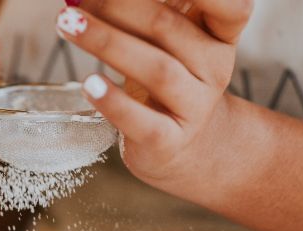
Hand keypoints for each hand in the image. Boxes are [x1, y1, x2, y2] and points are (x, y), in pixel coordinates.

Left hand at [56, 0, 251, 194]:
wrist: (181, 145)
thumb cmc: (166, 77)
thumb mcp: (165, 40)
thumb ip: (141, 10)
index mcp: (219, 35)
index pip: (233, 8)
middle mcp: (214, 70)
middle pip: (167, 27)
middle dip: (117, 5)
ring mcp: (194, 108)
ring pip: (156, 70)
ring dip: (107, 42)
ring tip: (68, 24)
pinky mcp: (168, 141)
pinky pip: (143, 121)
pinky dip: (114, 102)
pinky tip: (89, 84)